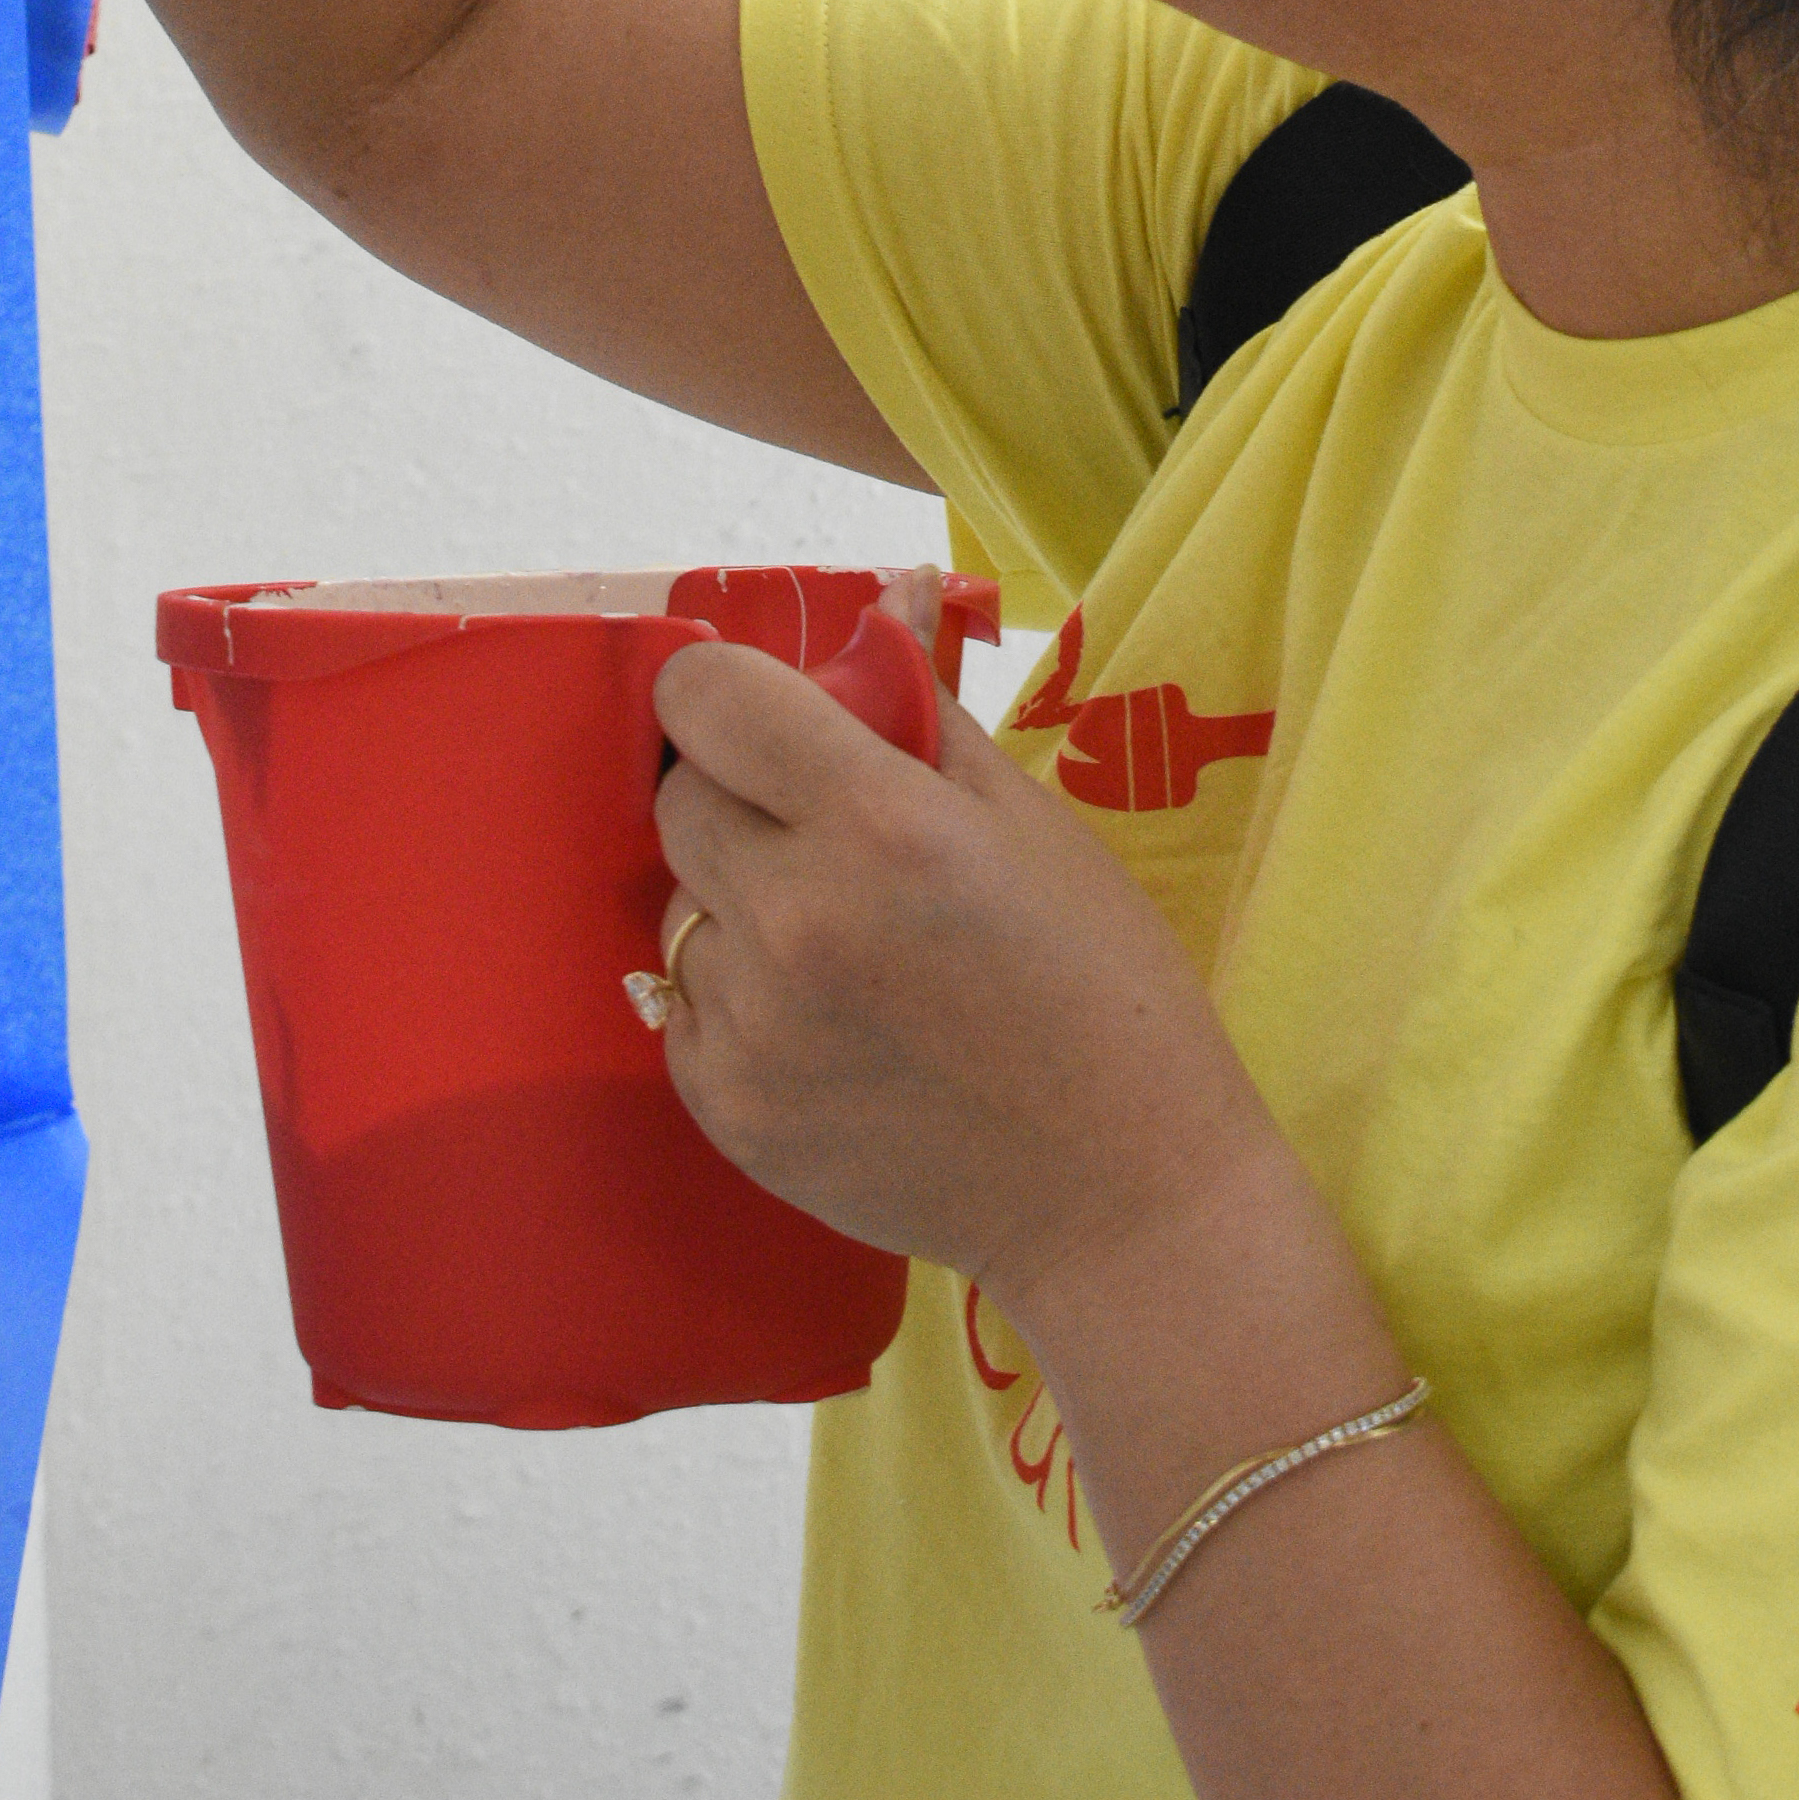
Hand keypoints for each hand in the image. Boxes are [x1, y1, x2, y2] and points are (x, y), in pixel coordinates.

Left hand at [651, 585, 1280, 1326]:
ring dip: (738, 902)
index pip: (705, 698)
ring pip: (679, 907)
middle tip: (824, 829)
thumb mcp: (1030, 818)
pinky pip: (683, 1008)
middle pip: (679, 797)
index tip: (763, 711)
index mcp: (877, 824)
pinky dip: (738, 997)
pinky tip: (831, 1019)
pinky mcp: (729, 1114)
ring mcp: (751, 1027)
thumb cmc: (1100, 985)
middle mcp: (792, 919)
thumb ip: (922, 709)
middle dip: (737, 790)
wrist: (1120, 1192)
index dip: (727, 690)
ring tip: (845, 944)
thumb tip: (873, 607)